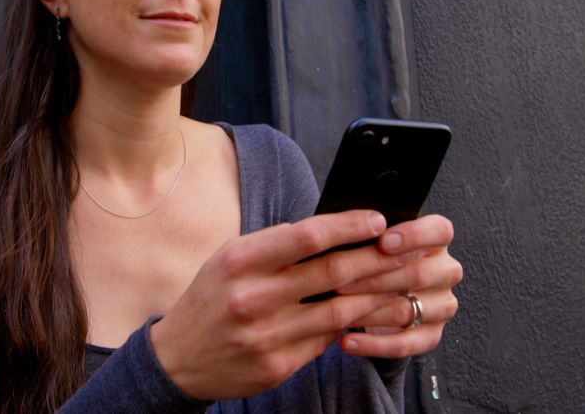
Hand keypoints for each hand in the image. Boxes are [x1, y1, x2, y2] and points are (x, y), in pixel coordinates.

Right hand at [150, 210, 414, 400]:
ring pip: (339, 311)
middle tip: (407, 249)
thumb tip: (327, 229)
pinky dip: (353, 326)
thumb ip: (273, 244)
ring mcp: (267, 335)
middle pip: (332, 272)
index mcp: (240, 261)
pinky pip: (326, 341)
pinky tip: (374, 315)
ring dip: (378, 296)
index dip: (348, 225)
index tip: (377, 219)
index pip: (306, 236)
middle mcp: (253, 297)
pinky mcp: (277, 365)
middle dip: (377, 258)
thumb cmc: (209, 299)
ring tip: (404, 283)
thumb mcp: (228, 259)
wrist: (177, 359)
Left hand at [336, 214, 462, 357]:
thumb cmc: (372, 255)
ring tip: (336, 310)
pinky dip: (372, 345)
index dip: (413, 236)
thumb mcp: (372, 238)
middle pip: (419, 274)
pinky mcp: (432, 334)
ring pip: (409, 310)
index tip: (382, 242)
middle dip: (374, 278)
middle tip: (339, 280)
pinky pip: (406, 344)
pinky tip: (346, 341)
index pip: (439, 231)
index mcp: (437, 239)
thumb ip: (367, 233)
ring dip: (369, 312)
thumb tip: (342, 229)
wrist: (378, 292)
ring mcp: (443, 305)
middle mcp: (446, 271)